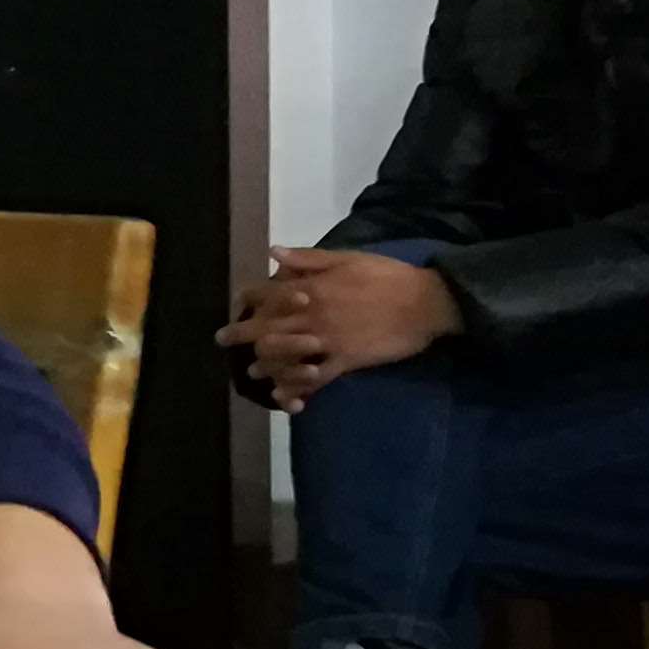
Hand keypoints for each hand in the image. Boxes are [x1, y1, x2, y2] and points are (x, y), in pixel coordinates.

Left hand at [219, 248, 458, 412]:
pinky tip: (286, 396)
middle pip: (264, 327)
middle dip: (239, 334)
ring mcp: (326, 340)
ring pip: (282, 356)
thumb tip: (273, 252)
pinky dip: (297, 388)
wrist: (426, 302)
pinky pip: (314, 379)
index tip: (238, 303)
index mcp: (310, 288)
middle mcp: (311, 315)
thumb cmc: (388, 275)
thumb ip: (308, 258)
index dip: (247, 299)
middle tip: (222, 340)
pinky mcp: (345, 360)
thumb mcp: (347, 258)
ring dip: (264, 365)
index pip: (266, 294)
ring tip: (253, 372)